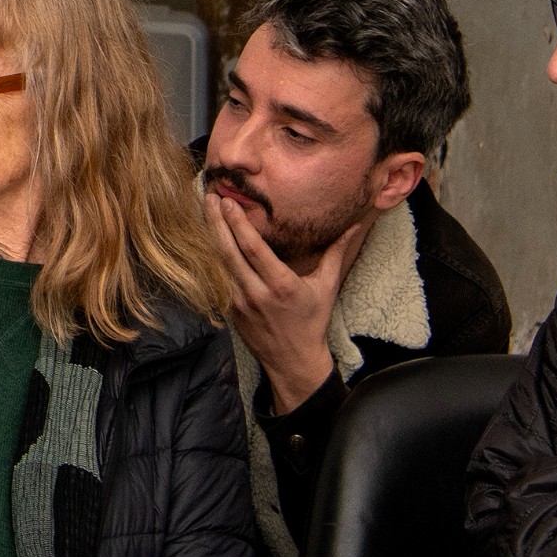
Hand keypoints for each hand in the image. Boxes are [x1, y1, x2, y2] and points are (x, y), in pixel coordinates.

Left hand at [208, 191, 362, 411]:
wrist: (293, 361)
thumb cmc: (312, 321)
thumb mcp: (326, 287)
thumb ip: (335, 253)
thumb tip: (353, 225)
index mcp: (281, 286)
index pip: (253, 250)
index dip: (239, 224)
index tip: (229, 202)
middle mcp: (256, 294)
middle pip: (229, 252)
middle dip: (217, 222)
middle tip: (209, 195)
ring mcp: (239, 303)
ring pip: (217, 264)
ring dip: (209, 235)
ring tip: (203, 208)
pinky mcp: (229, 310)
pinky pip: (216, 278)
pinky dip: (209, 256)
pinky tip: (203, 236)